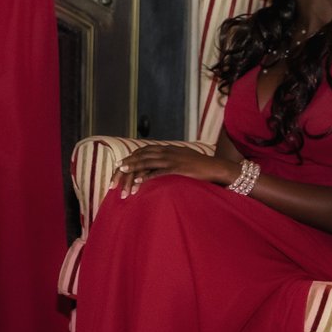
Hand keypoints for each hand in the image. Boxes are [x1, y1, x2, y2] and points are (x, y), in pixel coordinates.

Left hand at [110, 140, 226, 196]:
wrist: (215, 167)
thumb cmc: (200, 166)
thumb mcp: (183, 158)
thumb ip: (171, 159)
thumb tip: (161, 165)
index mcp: (168, 149)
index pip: (145, 150)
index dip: (132, 156)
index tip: (122, 163)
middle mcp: (167, 151)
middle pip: (142, 155)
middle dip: (128, 162)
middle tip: (116, 169)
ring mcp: (172, 159)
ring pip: (147, 162)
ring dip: (133, 168)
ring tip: (122, 173)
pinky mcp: (177, 168)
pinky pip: (158, 172)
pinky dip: (147, 177)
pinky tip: (138, 183)